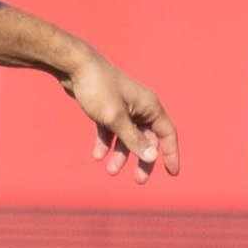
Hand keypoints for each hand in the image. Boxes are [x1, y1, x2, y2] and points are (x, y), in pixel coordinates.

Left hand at [62, 53, 178, 179]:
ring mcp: (124, 108)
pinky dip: (106, 143)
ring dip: (121, 154)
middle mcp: (140, 107)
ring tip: (111, 171)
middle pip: (147, 139)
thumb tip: (151, 157)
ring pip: (127, 136)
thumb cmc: (99, 89)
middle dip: (142, 159)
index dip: (171, 153)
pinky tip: (97, 156)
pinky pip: (111, 130)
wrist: (74, 66)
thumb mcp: (116, 119)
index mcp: (150, 107)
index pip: (167, 134)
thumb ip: (133, 140)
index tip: (172, 173)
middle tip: (139, 181)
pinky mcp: (107, 108)